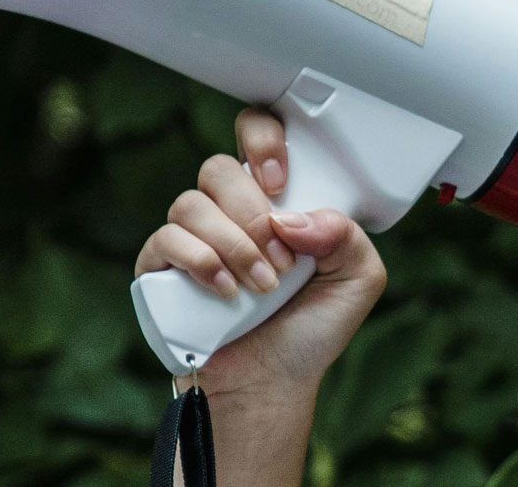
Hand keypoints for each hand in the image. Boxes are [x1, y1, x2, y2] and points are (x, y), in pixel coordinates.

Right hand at [134, 106, 387, 398]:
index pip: (254, 134)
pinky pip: (165, 240)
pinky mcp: (160, 268)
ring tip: (261, 286)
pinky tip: (226, 292)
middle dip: (252, 214)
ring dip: (233, 245)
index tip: (280, 182)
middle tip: (282, 262)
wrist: (272, 383)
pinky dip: (201, 263)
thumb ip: (347, 235)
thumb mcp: (357, 278)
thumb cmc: (309, 329)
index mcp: (272, 198)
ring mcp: (191, 238)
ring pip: (190, 203)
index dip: (262, 141)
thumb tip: (292, 217)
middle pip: (218, 168)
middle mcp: (227, 210)